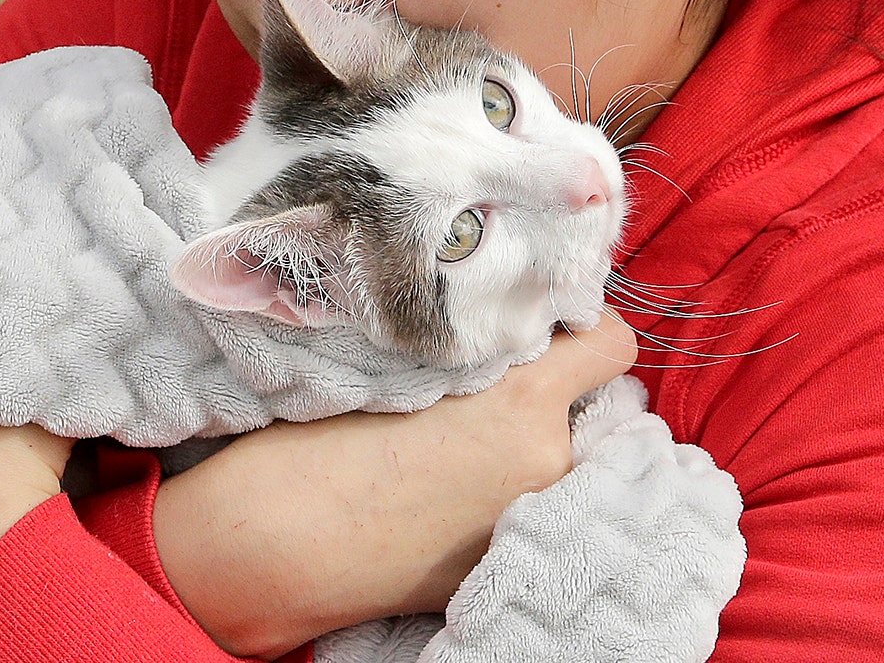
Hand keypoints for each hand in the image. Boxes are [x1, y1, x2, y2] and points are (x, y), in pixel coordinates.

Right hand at [154, 311, 637, 658]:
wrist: (271, 542)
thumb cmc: (314, 438)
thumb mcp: (406, 363)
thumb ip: (478, 345)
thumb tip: (520, 328)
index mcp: (526, 396)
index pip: (611, 344)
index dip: (581, 329)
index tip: (545, 328)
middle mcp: (546, 458)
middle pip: (585, 402)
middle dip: (549, 389)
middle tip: (483, 385)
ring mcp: (528, 514)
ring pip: (557, 451)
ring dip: (527, 441)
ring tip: (452, 442)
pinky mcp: (501, 556)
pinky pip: (529, 500)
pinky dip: (501, 488)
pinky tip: (441, 487)